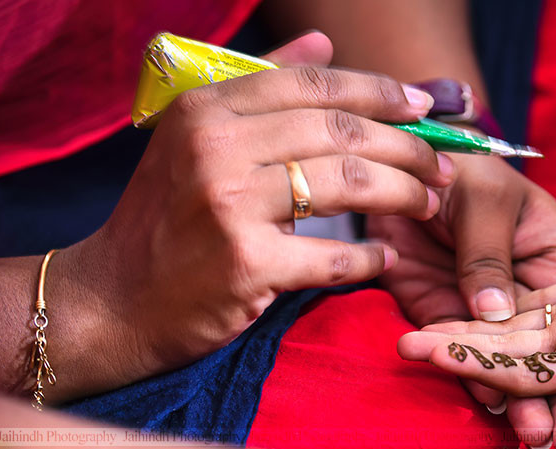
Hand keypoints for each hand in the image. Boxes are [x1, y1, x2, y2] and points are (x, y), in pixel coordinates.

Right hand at [56, 32, 454, 391]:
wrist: (114, 300)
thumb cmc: (166, 219)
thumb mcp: (197, 139)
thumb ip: (262, 86)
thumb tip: (322, 40)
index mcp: (207, 109)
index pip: (314, 85)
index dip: (380, 91)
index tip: (423, 107)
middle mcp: (215, 148)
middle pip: (342, 132)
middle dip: (407, 148)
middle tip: (441, 167)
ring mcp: (230, 207)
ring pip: (347, 184)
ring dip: (402, 194)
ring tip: (426, 205)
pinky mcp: (245, 265)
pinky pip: (333, 257)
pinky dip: (368, 259)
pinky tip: (384, 259)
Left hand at [372, 155, 555, 448]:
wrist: (403, 168)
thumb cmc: (464, 168)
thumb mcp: (484, 200)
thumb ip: (487, 254)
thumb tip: (493, 311)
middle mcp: (530, 296)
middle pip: (548, 351)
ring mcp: (488, 312)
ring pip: (506, 363)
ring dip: (520, 401)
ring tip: (531, 435)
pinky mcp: (445, 316)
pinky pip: (457, 355)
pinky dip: (469, 380)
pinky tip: (487, 407)